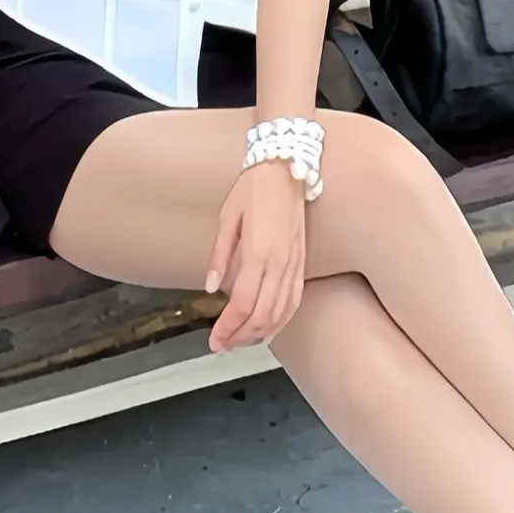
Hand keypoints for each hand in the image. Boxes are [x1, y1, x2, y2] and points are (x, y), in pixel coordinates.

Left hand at [206, 159, 307, 350]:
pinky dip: (282, 320)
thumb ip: (219, 256)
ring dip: (260, 333)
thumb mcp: (227, 218)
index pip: (243, 304)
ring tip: (241, 341)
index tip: (214, 339)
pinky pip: (294, 300)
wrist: (286, 167)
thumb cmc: (253, 189)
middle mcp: (279, 264)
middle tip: (223, 345)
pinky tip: (270, 329)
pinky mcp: (302, 262)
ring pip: (280, 312)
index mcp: (258, 253)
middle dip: (241, 336)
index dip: (228, 327)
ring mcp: (294, 264)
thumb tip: (211, 287)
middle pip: (262, 315)